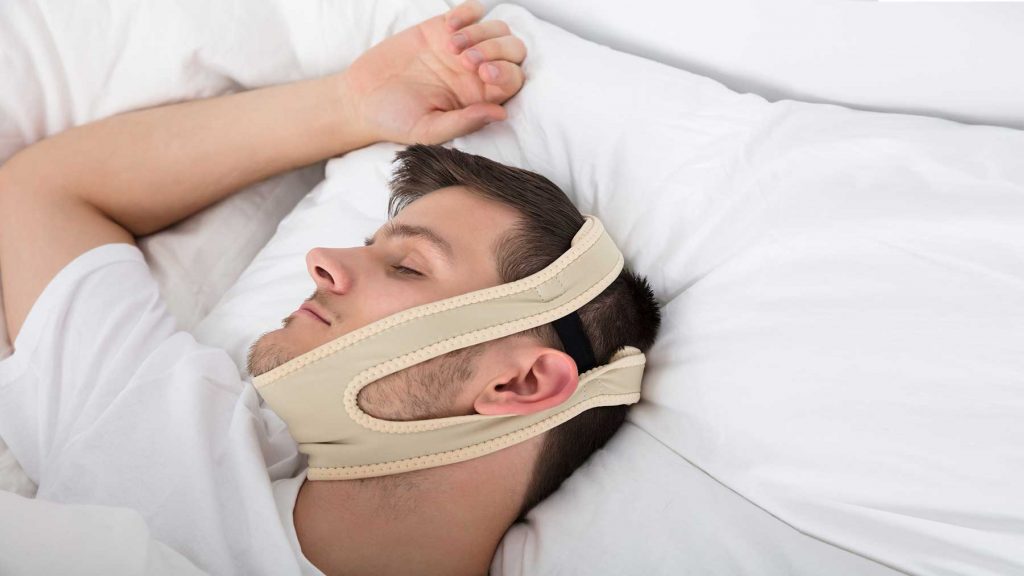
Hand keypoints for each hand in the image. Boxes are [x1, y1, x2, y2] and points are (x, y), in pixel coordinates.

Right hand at [340, 0, 526, 144]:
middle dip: (497, 49)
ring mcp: (463, 48)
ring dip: (480, 33)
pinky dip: (467, 13)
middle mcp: (478, 72)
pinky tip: (448, 28)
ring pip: (496, 28)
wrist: (363, 100)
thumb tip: (501, 114)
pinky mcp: (443, 28)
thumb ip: (466, 122)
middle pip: (513, 50)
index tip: (483, 73)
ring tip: (450, 46)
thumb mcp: (430, 130)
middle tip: (466, 60)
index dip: (507, 72)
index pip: (513, 79)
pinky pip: (472, 10)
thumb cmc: (396, 121)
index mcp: (481, 98)